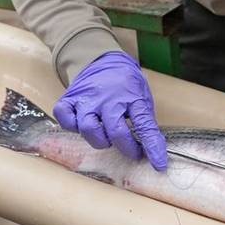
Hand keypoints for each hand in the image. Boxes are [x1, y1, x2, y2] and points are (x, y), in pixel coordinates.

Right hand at [53, 51, 166, 170]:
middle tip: (132, 150)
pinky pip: (65, 118)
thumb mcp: (142, 98)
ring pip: (88, 129)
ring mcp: (87, 99)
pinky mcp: (69, 99)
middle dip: (126, 147)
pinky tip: (81, 124)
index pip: (145, 125)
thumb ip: (145, 121)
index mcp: (132, 97)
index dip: (153, 147)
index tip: (160, 164)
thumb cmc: (125, 84)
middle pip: (115, 132)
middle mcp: (108, 99)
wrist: (103, 60)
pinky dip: (72, 126)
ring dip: (99, 140)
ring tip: (106, 136)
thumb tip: (154, 149)